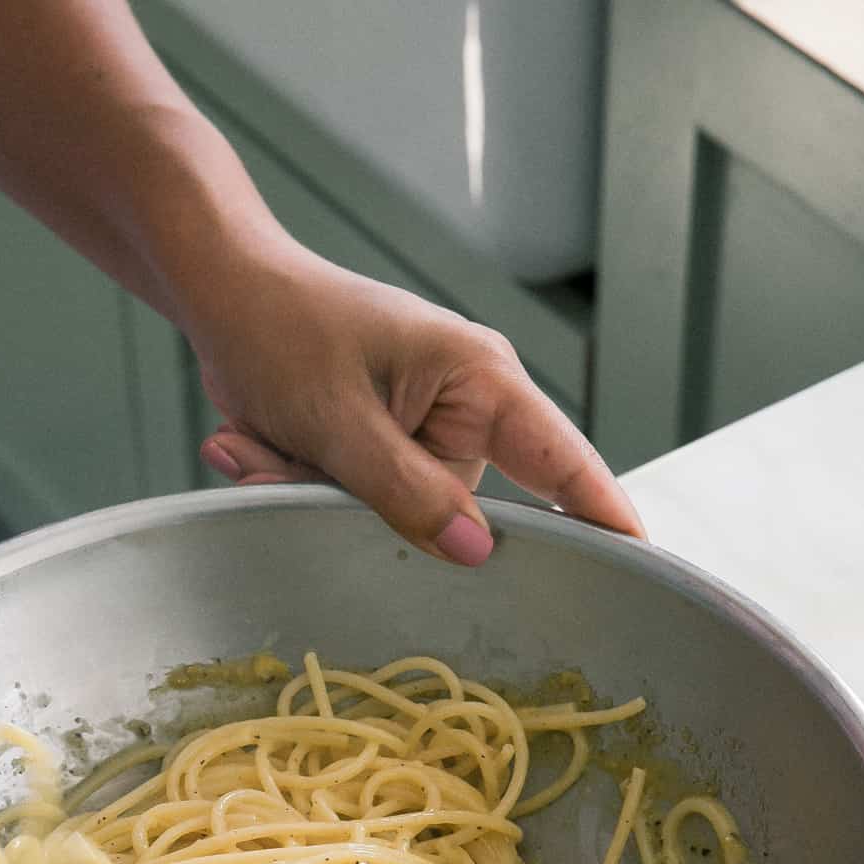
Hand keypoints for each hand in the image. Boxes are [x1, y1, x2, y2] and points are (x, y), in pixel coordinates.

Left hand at [192, 249, 644, 564]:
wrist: (222, 290)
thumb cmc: (282, 330)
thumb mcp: (341, 423)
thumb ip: (408, 495)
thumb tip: (478, 553)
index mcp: (481, 381)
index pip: (564, 463)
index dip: (605, 520)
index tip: (641, 573)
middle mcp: (465, 409)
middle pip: (462, 512)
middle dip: (376, 511)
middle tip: (308, 471)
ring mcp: (424, 432)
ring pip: (395, 516)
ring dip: (322, 495)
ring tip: (272, 443)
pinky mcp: (385, 449)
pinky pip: (358, 503)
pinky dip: (303, 484)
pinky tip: (262, 441)